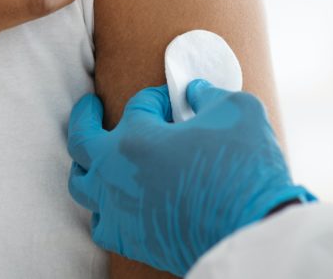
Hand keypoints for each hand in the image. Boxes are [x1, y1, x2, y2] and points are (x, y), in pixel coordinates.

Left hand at [67, 80, 313, 276]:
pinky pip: (101, 223)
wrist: (251, 232)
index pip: (138, 105)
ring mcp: (118, 210)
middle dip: (85, 116)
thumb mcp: (237, 110)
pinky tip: (115, 201)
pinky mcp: (131, 240)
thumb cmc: (244, 169)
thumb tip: (196, 93)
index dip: (159, 96)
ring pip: (81, 185)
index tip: (176, 99)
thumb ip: (209, 94)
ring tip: (94, 155)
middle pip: (81, 140)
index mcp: (136, 139)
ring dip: (86, 164)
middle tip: (90, 104)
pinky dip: (103, 209)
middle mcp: (116, 174)